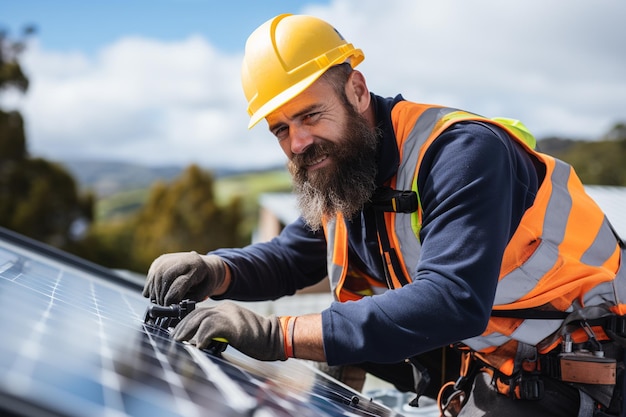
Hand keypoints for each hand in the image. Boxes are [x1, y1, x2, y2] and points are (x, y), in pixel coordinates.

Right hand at [142, 251, 225, 305]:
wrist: (204, 264)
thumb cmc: (205, 280)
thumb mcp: (205, 291)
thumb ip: (191, 300)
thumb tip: (174, 307)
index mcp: (197, 267)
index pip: (180, 282)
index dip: (172, 298)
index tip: (169, 307)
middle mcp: (182, 259)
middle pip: (165, 278)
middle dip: (161, 296)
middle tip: (163, 306)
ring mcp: (169, 258)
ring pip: (156, 276)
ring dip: (155, 293)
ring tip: (159, 302)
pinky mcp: (160, 260)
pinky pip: (151, 275)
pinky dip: (150, 287)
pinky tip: (155, 294)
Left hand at [172, 302, 286, 360]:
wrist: (275, 337)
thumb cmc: (256, 338)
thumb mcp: (234, 331)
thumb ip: (218, 331)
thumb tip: (198, 342)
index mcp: (225, 309)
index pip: (199, 311)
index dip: (185, 321)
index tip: (177, 331)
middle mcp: (225, 309)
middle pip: (197, 313)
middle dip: (182, 326)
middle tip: (175, 337)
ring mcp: (230, 315)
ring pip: (201, 318)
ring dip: (187, 330)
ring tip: (180, 341)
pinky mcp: (234, 325)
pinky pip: (212, 327)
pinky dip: (202, 336)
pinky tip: (198, 345)